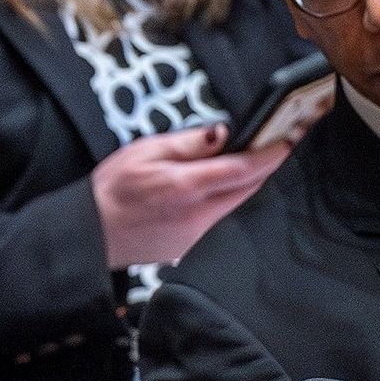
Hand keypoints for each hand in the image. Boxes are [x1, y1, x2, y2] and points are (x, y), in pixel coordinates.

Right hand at [91, 125, 290, 267]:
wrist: (90, 235)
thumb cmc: (111, 190)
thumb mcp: (145, 151)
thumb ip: (188, 143)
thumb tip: (223, 134)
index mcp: (185, 187)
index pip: (242, 169)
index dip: (270, 154)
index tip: (288, 139)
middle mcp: (196, 216)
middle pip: (247, 189)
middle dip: (266, 166)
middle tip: (280, 142)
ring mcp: (196, 236)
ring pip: (235, 204)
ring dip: (247, 182)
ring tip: (252, 159)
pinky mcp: (191, 247)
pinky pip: (219, 218)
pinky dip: (227, 199)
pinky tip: (220, 187)